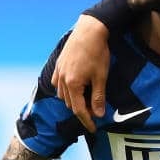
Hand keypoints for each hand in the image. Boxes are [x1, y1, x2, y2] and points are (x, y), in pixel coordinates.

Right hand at [51, 15, 110, 131]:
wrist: (89, 31)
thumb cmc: (97, 53)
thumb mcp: (101, 77)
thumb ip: (98, 97)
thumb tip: (98, 114)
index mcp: (73, 85)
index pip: (79, 110)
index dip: (87, 121)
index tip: (93, 129)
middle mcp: (62, 80)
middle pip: (70, 103)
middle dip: (82, 110)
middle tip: (95, 112)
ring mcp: (58, 72)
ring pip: (63, 95)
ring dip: (74, 100)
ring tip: (86, 100)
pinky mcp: (58, 65)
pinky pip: (58, 84)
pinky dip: (66, 90)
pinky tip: (74, 88)